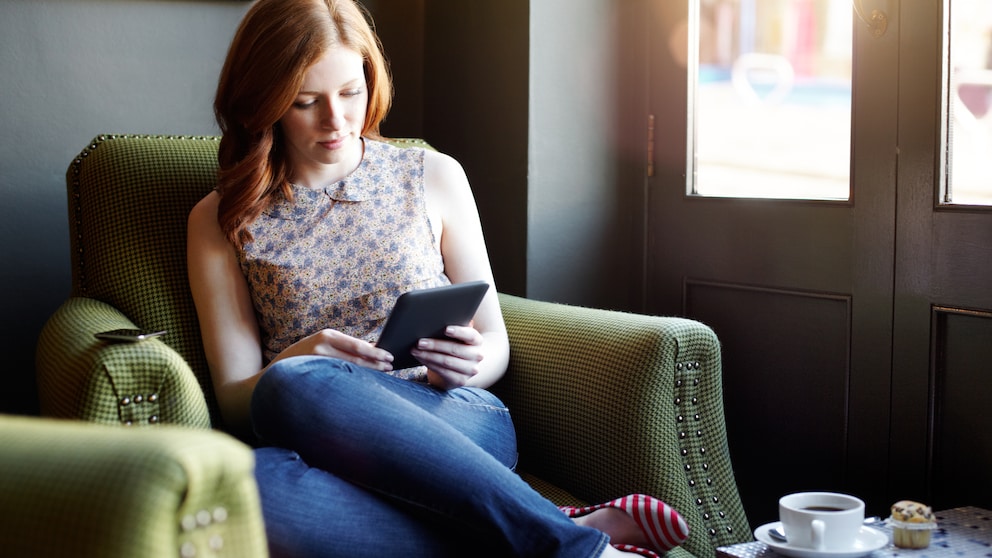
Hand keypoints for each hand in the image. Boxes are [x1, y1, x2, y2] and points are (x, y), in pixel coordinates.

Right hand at [275, 328, 393, 371]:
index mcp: (327, 335)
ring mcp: (317, 360)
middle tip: (391, 366)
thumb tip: (371, 349)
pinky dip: (354, 379)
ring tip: (383, 372)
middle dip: (376, 362)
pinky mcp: (314, 374)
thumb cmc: (304, 356)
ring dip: (368, 371)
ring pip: (349, 368)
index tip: (389, 356)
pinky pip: (339, 377)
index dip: (375, 352)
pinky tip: (364, 382)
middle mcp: (322, 345)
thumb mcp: (322, 345)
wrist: (275, 371)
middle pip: (356, 357)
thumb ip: (342, 347)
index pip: (357, 345)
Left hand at [412, 325, 484, 388]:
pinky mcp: (461, 380)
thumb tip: (440, 318)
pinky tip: (421, 359)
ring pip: (446, 361)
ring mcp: (470, 370)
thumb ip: (453, 328)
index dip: (459, 332)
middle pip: (454, 349)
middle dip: (435, 345)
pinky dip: (429, 364)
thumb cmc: (456, 345)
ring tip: (415, 350)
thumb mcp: (457, 336)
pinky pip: (443, 372)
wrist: (461, 367)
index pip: (470, 335)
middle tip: (419, 342)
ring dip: (428, 356)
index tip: (445, 329)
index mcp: (477, 341)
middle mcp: (477, 355)